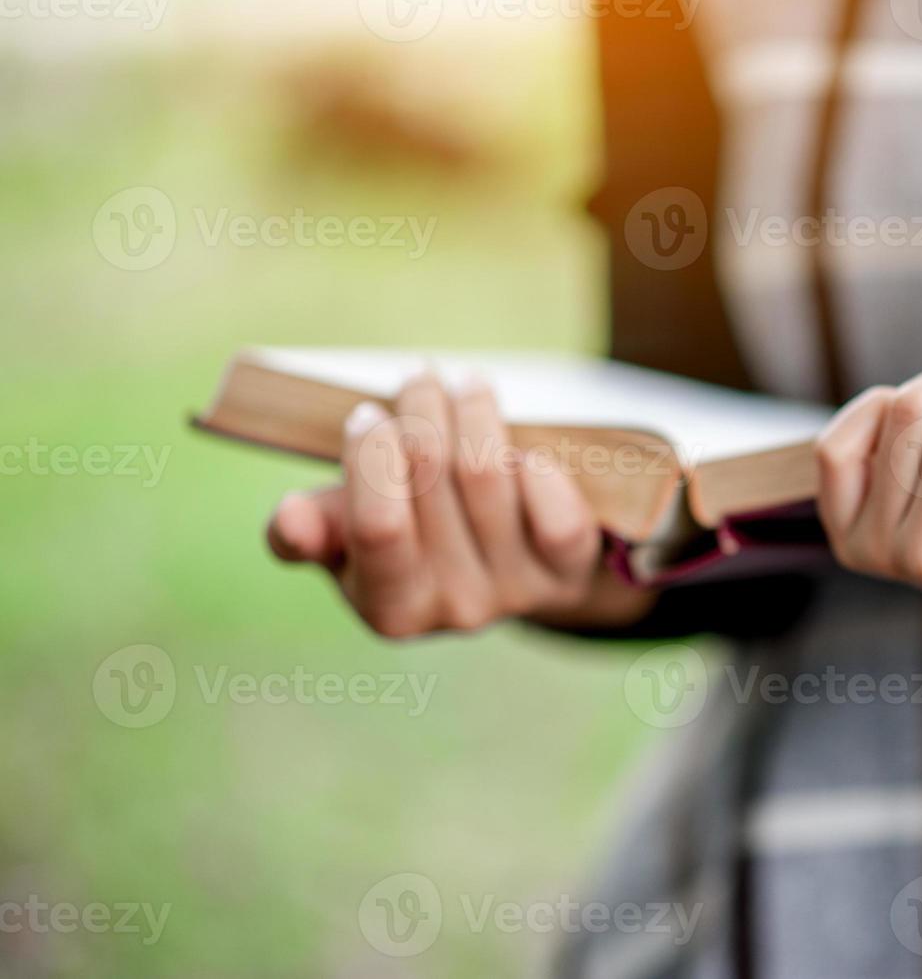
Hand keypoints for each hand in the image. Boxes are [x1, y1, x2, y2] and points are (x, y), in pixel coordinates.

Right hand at [266, 373, 610, 637]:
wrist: (512, 568)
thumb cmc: (415, 537)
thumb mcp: (350, 538)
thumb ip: (310, 530)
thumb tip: (289, 520)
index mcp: (389, 609)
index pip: (377, 525)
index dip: (371, 455)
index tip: (368, 413)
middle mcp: (454, 609)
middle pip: (433, 476)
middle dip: (421, 407)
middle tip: (419, 375)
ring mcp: (517, 592)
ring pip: (488, 473)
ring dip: (474, 409)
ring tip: (465, 383)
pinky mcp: (569, 571)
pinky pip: (556, 509)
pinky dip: (537, 465)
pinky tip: (521, 444)